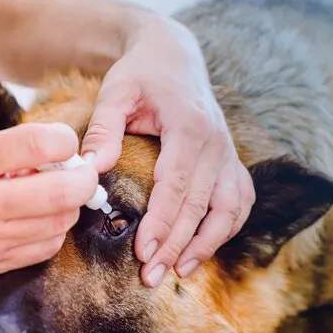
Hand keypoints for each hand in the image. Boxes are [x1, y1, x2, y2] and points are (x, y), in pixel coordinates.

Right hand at [0, 123, 97, 301]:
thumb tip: (48, 158)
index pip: (34, 144)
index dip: (63, 140)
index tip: (65, 142)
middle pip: (61, 192)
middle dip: (83, 178)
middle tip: (81, 172)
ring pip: (59, 224)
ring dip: (69, 208)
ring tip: (58, 196)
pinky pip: (42, 250)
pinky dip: (52, 232)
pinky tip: (43, 222)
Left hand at [81, 15, 254, 286]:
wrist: (174, 55)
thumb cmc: (140, 74)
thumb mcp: (116, 91)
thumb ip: (104, 129)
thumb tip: (92, 169)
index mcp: (190, 127)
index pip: (177, 185)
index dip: (162, 222)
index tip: (143, 252)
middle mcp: (217, 143)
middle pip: (200, 205)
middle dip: (176, 244)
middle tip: (152, 276)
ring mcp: (228, 153)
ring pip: (229, 209)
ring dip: (207, 243)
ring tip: (181, 271)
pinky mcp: (231, 160)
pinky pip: (240, 200)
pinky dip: (227, 227)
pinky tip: (206, 247)